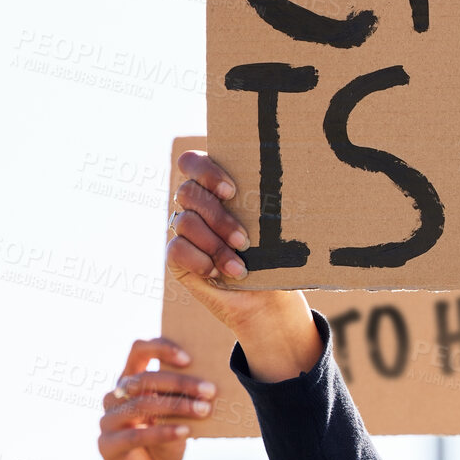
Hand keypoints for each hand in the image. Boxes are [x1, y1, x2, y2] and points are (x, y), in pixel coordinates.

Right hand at [96, 337, 212, 459]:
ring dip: (177, 406)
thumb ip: (181, 395)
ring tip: (204, 410)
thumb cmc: (167, 439)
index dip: (162, 348)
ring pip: (142, 404)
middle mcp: (115, 396)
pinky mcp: (106, 445)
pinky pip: (136, 434)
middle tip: (209, 391)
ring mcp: (107, 420)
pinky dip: (164, 431)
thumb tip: (208, 380)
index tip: (189, 359)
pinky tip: (185, 431)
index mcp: (130, 380)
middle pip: (144, 378)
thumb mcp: (177, 413)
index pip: (139, 350)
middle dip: (180, 383)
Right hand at [167, 150, 323, 381]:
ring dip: (215, 244)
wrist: (266, 296)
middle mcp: (195, 204)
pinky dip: (201, 261)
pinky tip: (219, 273)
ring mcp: (183, 229)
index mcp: (216, 187)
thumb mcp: (271, 226)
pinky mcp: (177, 256)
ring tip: (240, 264)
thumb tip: (283, 181)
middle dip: (219, 217)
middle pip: (188, 192)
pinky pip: (177, 249)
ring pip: (185, 222)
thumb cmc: (273, 253)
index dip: (206, 171)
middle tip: (244, 239)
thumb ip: (263, 203)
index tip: (232, 191)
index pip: (192, 162)